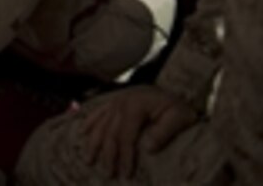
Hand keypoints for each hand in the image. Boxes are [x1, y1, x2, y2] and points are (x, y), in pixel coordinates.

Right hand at [80, 85, 198, 178]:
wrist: (175, 88)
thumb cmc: (178, 105)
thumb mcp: (179, 117)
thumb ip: (164, 132)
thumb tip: (148, 149)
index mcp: (135, 106)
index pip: (126, 136)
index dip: (124, 156)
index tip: (125, 174)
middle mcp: (121, 102)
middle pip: (110, 132)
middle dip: (108, 155)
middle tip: (108, 173)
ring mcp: (115, 100)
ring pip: (100, 124)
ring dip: (94, 143)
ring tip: (89, 160)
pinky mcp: (114, 100)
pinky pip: (98, 112)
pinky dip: (89, 122)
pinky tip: (83, 132)